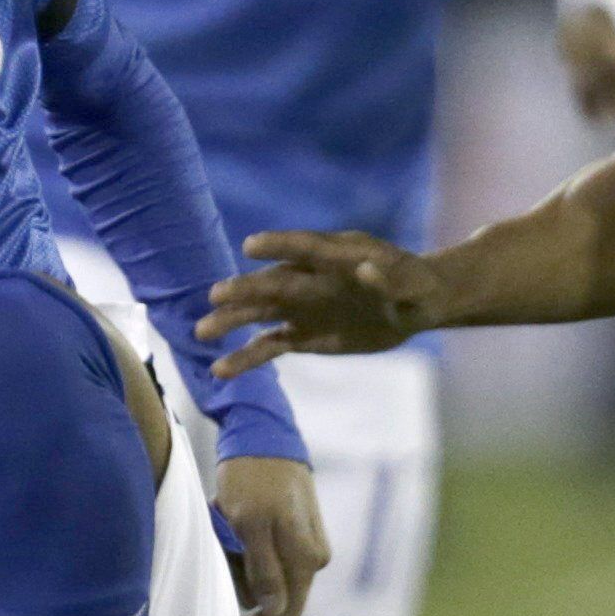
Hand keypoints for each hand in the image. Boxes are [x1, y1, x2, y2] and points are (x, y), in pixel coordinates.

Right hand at [198, 230, 438, 375]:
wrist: (412, 304)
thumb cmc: (413, 285)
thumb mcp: (411, 283)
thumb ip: (389, 277)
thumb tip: (366, 271)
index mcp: (334, 256)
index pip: (303, 246)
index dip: (279, 245)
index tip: (251, 247)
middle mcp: (309, 278)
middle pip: (271, 283)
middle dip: (245, 289)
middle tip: (215, 296)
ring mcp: (301, 307)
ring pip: (260, 314)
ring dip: (231, 322)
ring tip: (201, 333)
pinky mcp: (302, 335)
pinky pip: (269, 346)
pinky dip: (246, 357)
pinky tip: (220, 370)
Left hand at [213, 452, 327, 615]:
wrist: (263, 435)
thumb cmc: (253, 477)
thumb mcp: (250, 523)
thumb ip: (265, 569)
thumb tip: (273, 610)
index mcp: (308, 561)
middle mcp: (313, 559)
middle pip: (272, 600)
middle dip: (241, 583)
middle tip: (224, 547)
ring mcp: (305, 546)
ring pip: (264, 579)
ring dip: (238, 563)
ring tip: (227, 526)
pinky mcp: (294, 534)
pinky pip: (264, 558)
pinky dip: (242, 548)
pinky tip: (232, 521)